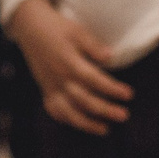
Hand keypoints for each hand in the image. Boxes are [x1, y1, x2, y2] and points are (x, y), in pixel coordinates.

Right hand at [10, 0, 131, 133]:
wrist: (30, 28)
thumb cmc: (57, 27)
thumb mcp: (77, 30)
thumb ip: (93, 46)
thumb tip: (111, 57)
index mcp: (69, 63)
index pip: (94, 80)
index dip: (112, 89)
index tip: (129, 94)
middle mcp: (60, 79)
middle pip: (85, 100)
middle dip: (106, 110)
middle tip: (124, 115)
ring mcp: (51, 87)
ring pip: (69, 112)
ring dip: (87, 124)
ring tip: (105, 129)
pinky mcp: (45, 91)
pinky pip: (55, 111)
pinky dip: (68, 121)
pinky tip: (82, 125)